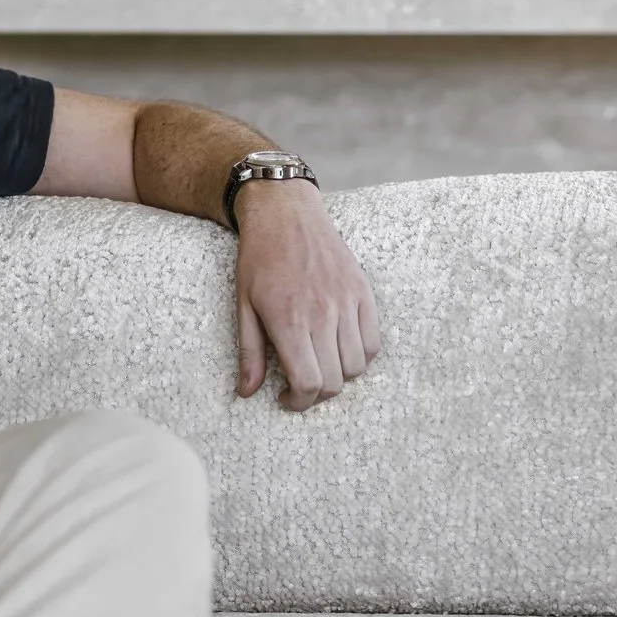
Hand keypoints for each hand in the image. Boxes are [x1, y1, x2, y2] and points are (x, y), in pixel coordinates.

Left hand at [234, 182, 382, 411]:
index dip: (299, 402)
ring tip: (321, 364)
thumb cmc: (259, 258)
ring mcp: (346, 302)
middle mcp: (322, 314)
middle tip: (301, 385)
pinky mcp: (362, 291)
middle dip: (317, 394)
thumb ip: (249, 352)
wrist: (285, 213)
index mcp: (288, 320)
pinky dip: (361, 354)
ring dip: (340, 375)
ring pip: (357, 365)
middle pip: (335, 381)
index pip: (308, 383)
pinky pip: (373, 340)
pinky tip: (340, 348)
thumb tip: (247, 392)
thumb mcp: (244, 305)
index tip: (288, 398)